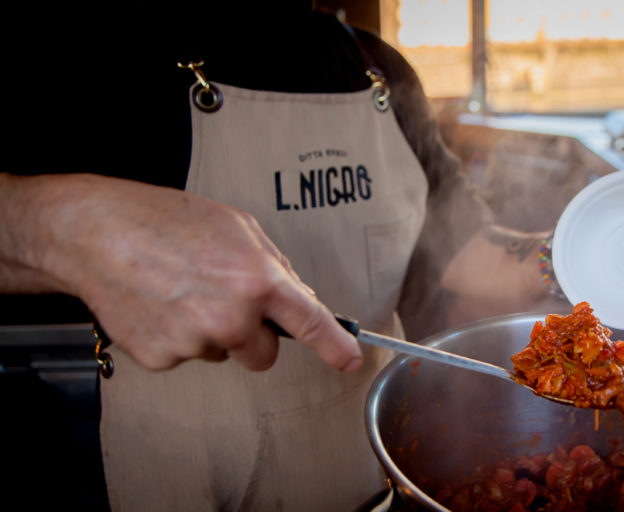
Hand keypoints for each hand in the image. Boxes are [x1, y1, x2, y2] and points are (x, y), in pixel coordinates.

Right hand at [0, 173, 362, 371]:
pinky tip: (161, 304)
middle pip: (264, 356)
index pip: (309, 322)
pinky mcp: (162, 358)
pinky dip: (179, 336)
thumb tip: (296, 297)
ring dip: (213, 332)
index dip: (335, 345)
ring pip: (222, 353)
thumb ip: (272, 265)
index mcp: (256, 279)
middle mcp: (230, 317)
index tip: (350, 360)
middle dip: (254, 338)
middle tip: (226, 303)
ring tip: (182, 292)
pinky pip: (187, 356)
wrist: (97, 233)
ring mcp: (194, 342)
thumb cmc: (164, 220)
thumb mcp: (236, 226)